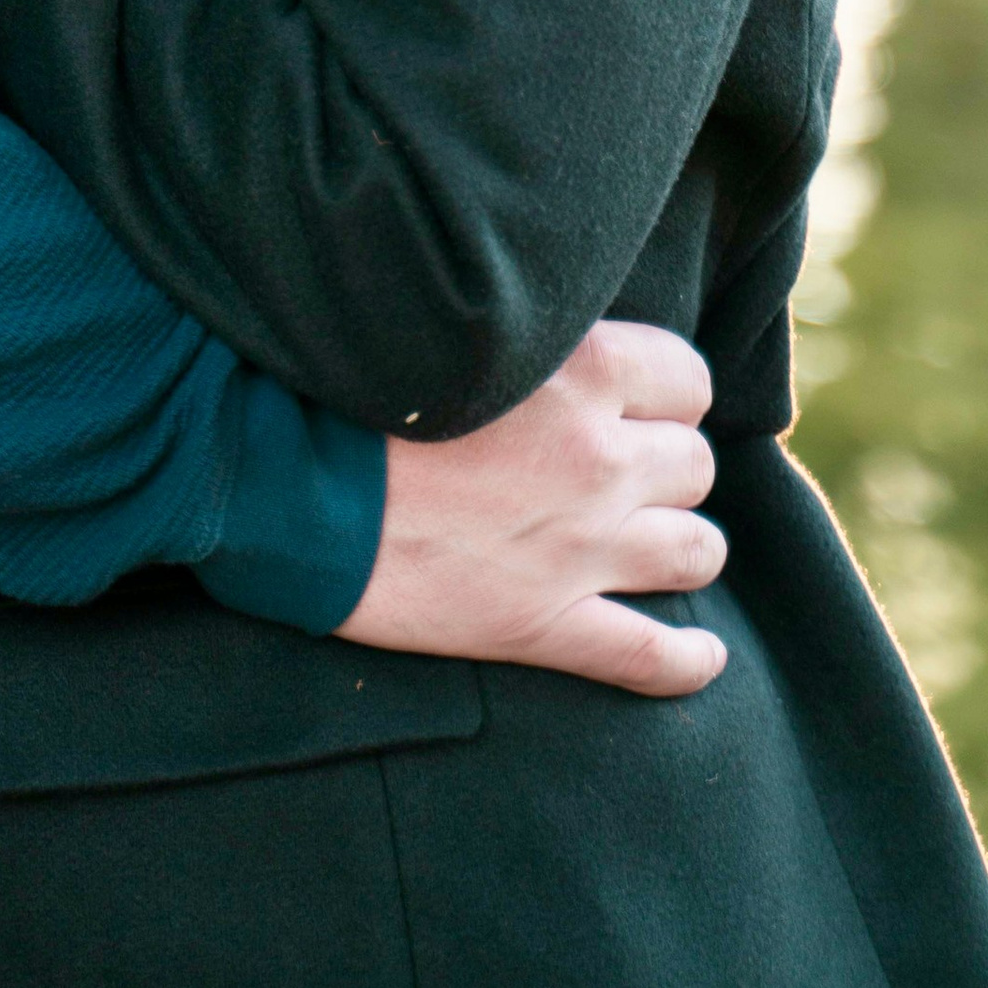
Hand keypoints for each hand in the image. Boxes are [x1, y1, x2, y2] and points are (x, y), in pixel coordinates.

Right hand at [339, 320, 727, 698]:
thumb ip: (525, 330)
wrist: (287, 482)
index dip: (663, 390)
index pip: (688, 378)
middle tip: (618, 468)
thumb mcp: (453, 326)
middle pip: (695, 464)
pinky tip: (701, 655)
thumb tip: (558, 332)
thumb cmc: (352, 389)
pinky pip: (653, 658)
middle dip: (666, 466)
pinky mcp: (544, 625)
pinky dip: (688, 661)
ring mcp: (579, 550)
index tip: (629, 399)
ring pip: (696, 552)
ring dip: (681, 544)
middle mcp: (597, 460)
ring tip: (650, 541)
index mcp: (580, 372)